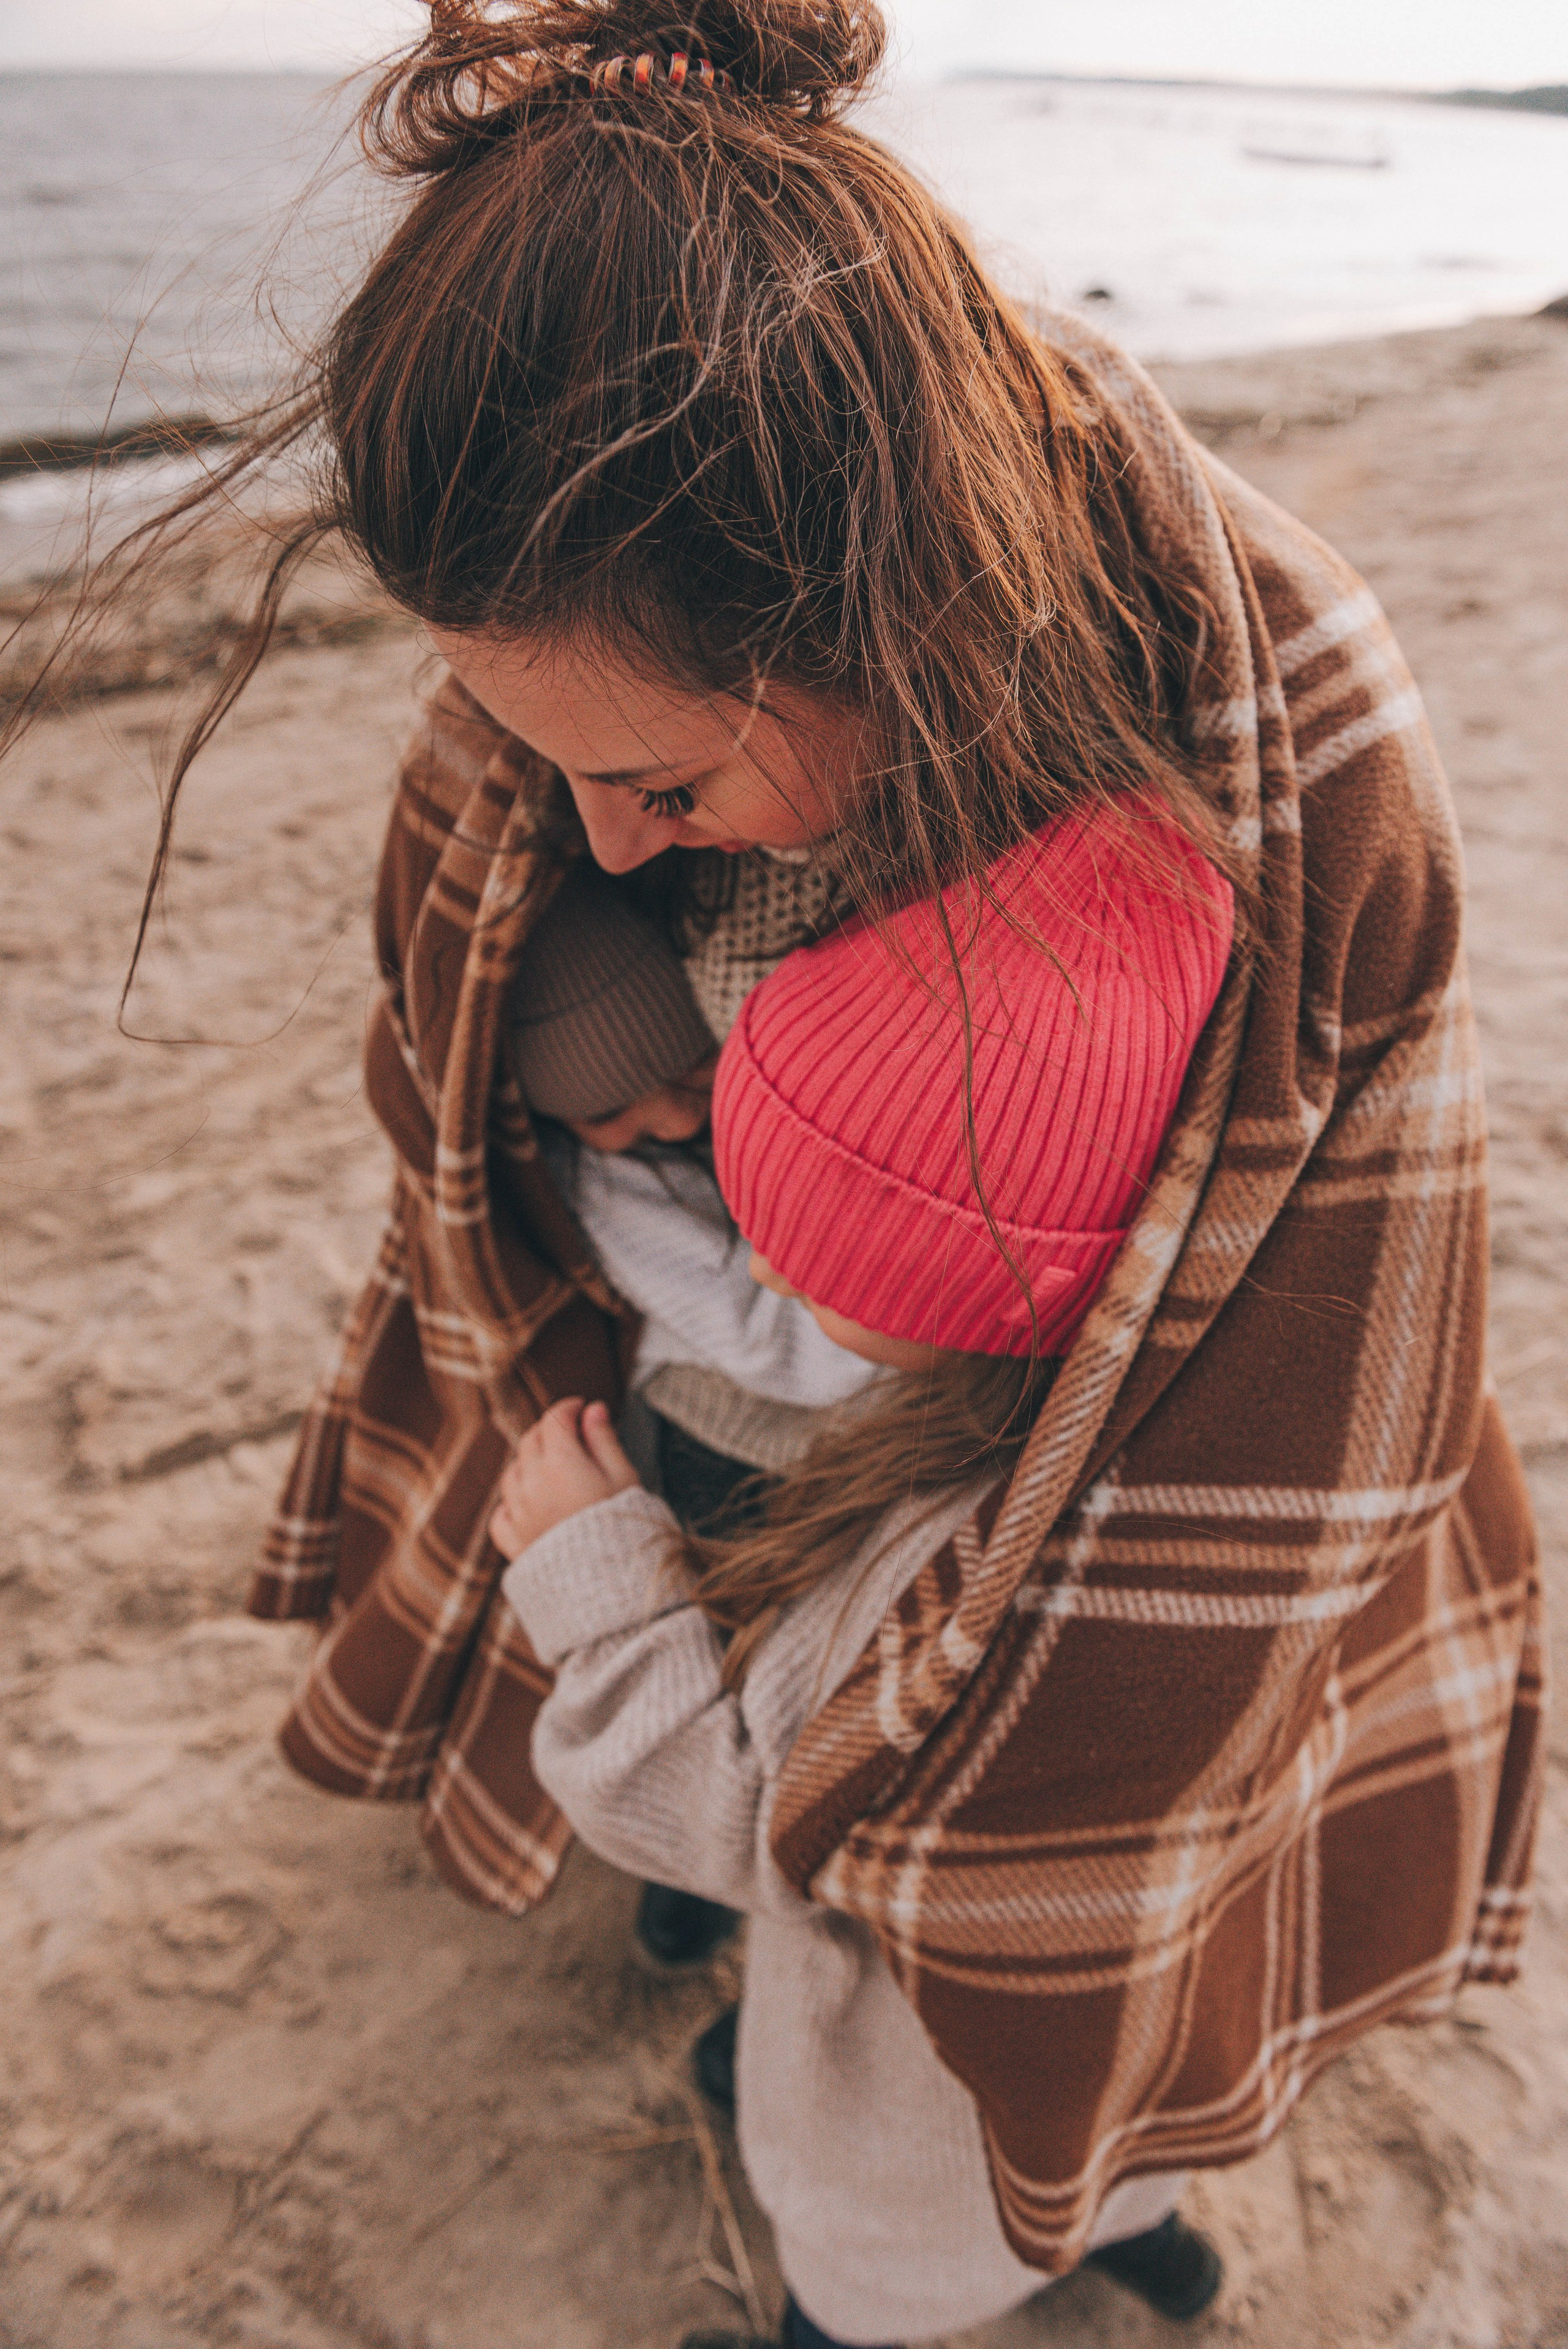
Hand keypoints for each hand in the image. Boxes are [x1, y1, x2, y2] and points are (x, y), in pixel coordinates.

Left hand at [489, 1397, 639, 1556]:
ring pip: (513, 1472)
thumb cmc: (623, 1527)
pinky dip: (511, 1503)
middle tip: (569, 1432)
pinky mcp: (513, 1541)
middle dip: (549, 1430)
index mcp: (560, 1462)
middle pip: (530, 1440)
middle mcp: (531, 1482)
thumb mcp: (623, 1476)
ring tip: (552, 1467)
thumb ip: (604, 1440)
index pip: (555, 1419)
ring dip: (529, 1462)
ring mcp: (518, 1512)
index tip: (581, 1407)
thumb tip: (594, 1410)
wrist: (609, 1581)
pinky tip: (525, 1503)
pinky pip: (501, 1514)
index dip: (568, 1408)